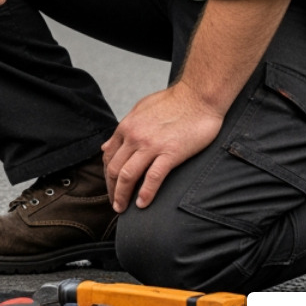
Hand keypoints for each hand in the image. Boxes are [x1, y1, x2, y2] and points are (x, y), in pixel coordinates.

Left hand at [102, 83, 224, 212]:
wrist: (199, 96)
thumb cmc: (174, 101)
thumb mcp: (140, 109)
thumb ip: (124, 129)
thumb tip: (107, 146)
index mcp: (127, 127)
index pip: (108, 156)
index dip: (107, 175)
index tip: (111, 187)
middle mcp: (134, 136)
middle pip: (114, 169)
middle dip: (111, 190)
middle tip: (115, 204)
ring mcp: (151, 145)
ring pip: (128, 175)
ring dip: (122, 195)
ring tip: (123, 209)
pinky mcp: (170, 152)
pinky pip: (153, 177)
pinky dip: (146, 193)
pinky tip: (143, 204)